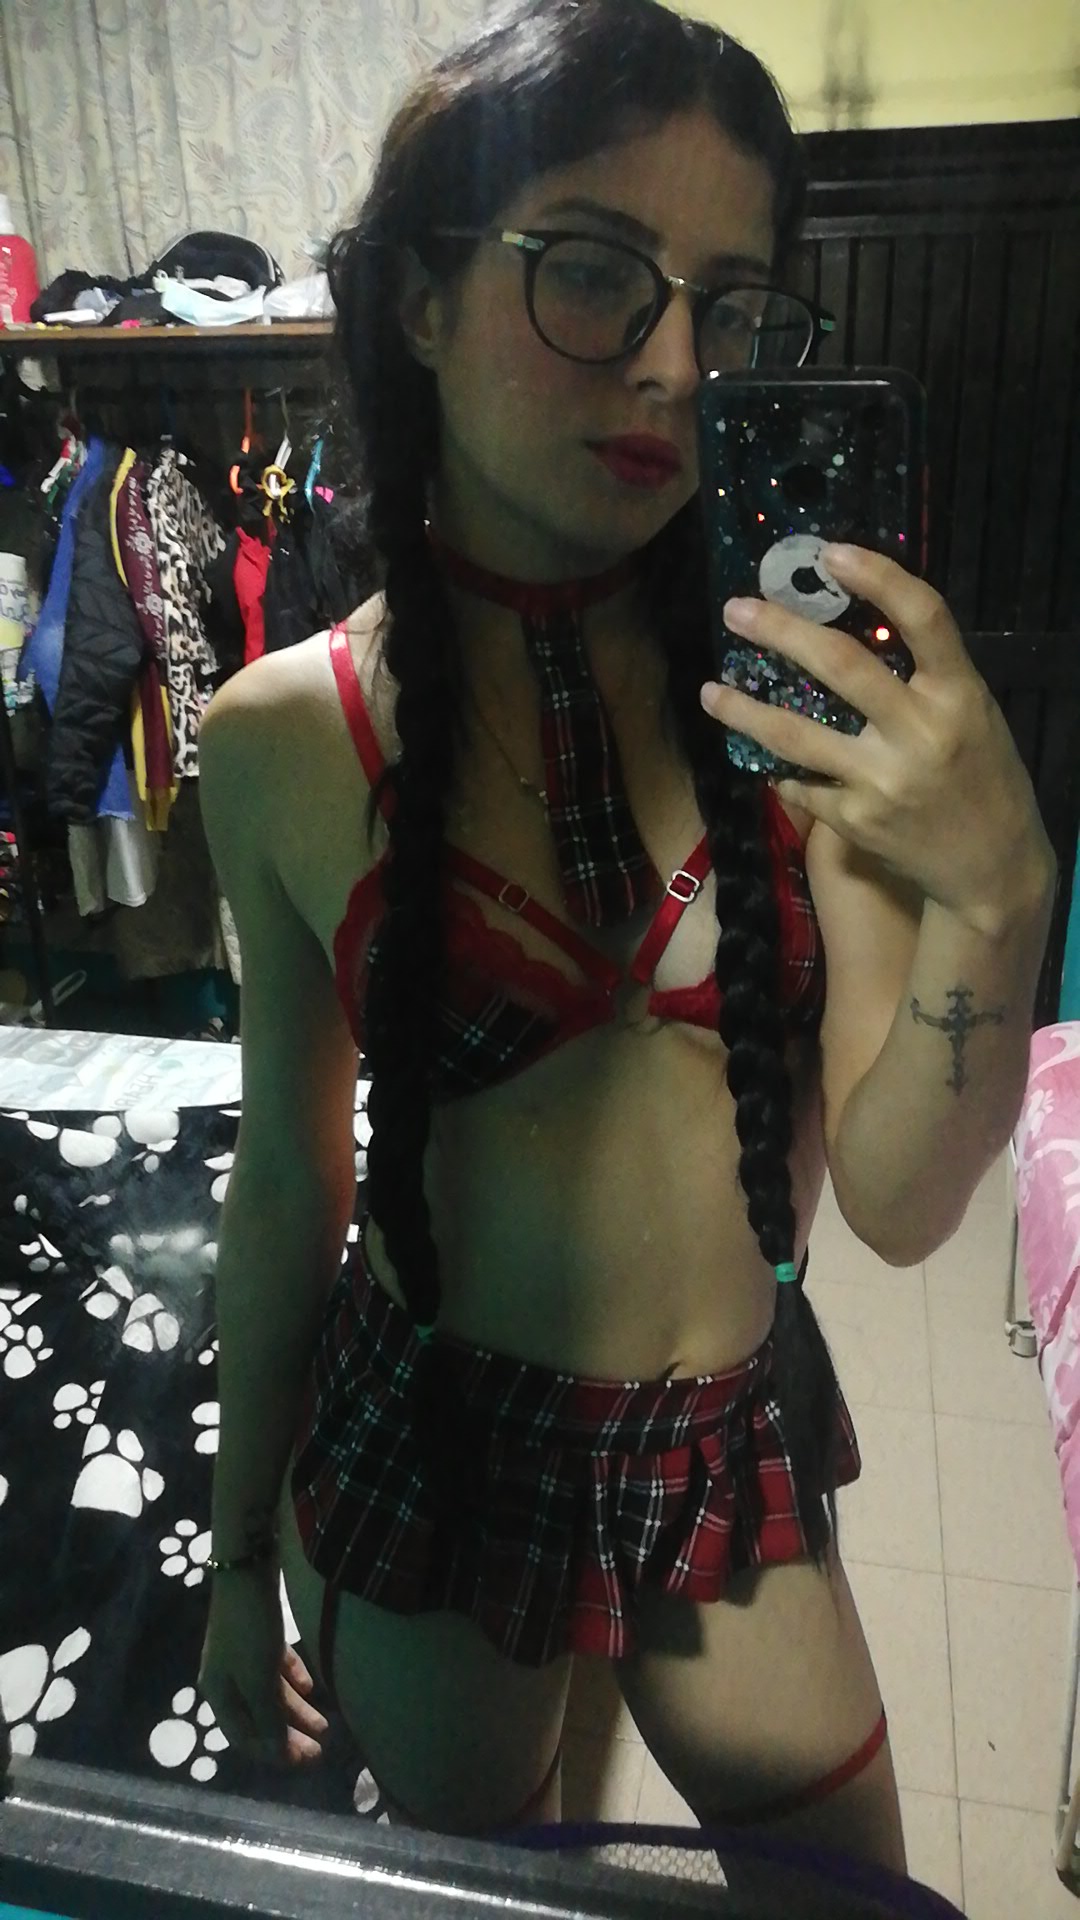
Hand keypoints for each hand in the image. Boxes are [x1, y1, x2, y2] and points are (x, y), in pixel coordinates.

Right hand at [198, 1567, 327, 1767]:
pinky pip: (276, 1667)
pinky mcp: (258, 1634)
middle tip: (320, 1750)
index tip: (305, 1763)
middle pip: (260, 1717)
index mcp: (219, 1694)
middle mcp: (227, 1678)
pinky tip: (313, 1687)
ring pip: (271, 1693)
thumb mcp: (258, 1678)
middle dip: (289, 1736)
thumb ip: (268, 1718)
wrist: (247, 1567)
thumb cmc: (249, 1629)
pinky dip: (293, 1679)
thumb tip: (278, 1755)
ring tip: (325, 1724)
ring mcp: (241, 1655)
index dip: (273, 1754)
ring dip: (297, 1710)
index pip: (244, 1738)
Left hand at [699, 543, 1054, 934]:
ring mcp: (882, 780)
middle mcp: (920, 732)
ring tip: (709, 691)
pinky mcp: (855, 820)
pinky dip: (779, 769)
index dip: (879, 578)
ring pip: (795, 733)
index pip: (924, 617)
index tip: (831, 552)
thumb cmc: (982, 776)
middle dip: (780, 632)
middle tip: (736, 610)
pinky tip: (761, 757)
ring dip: (743, 710)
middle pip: (840, 665)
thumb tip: (853, 629)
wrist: (990, 868)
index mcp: (959, 694)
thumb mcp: (973, 715)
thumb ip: (924, 677)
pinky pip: (801, 784)